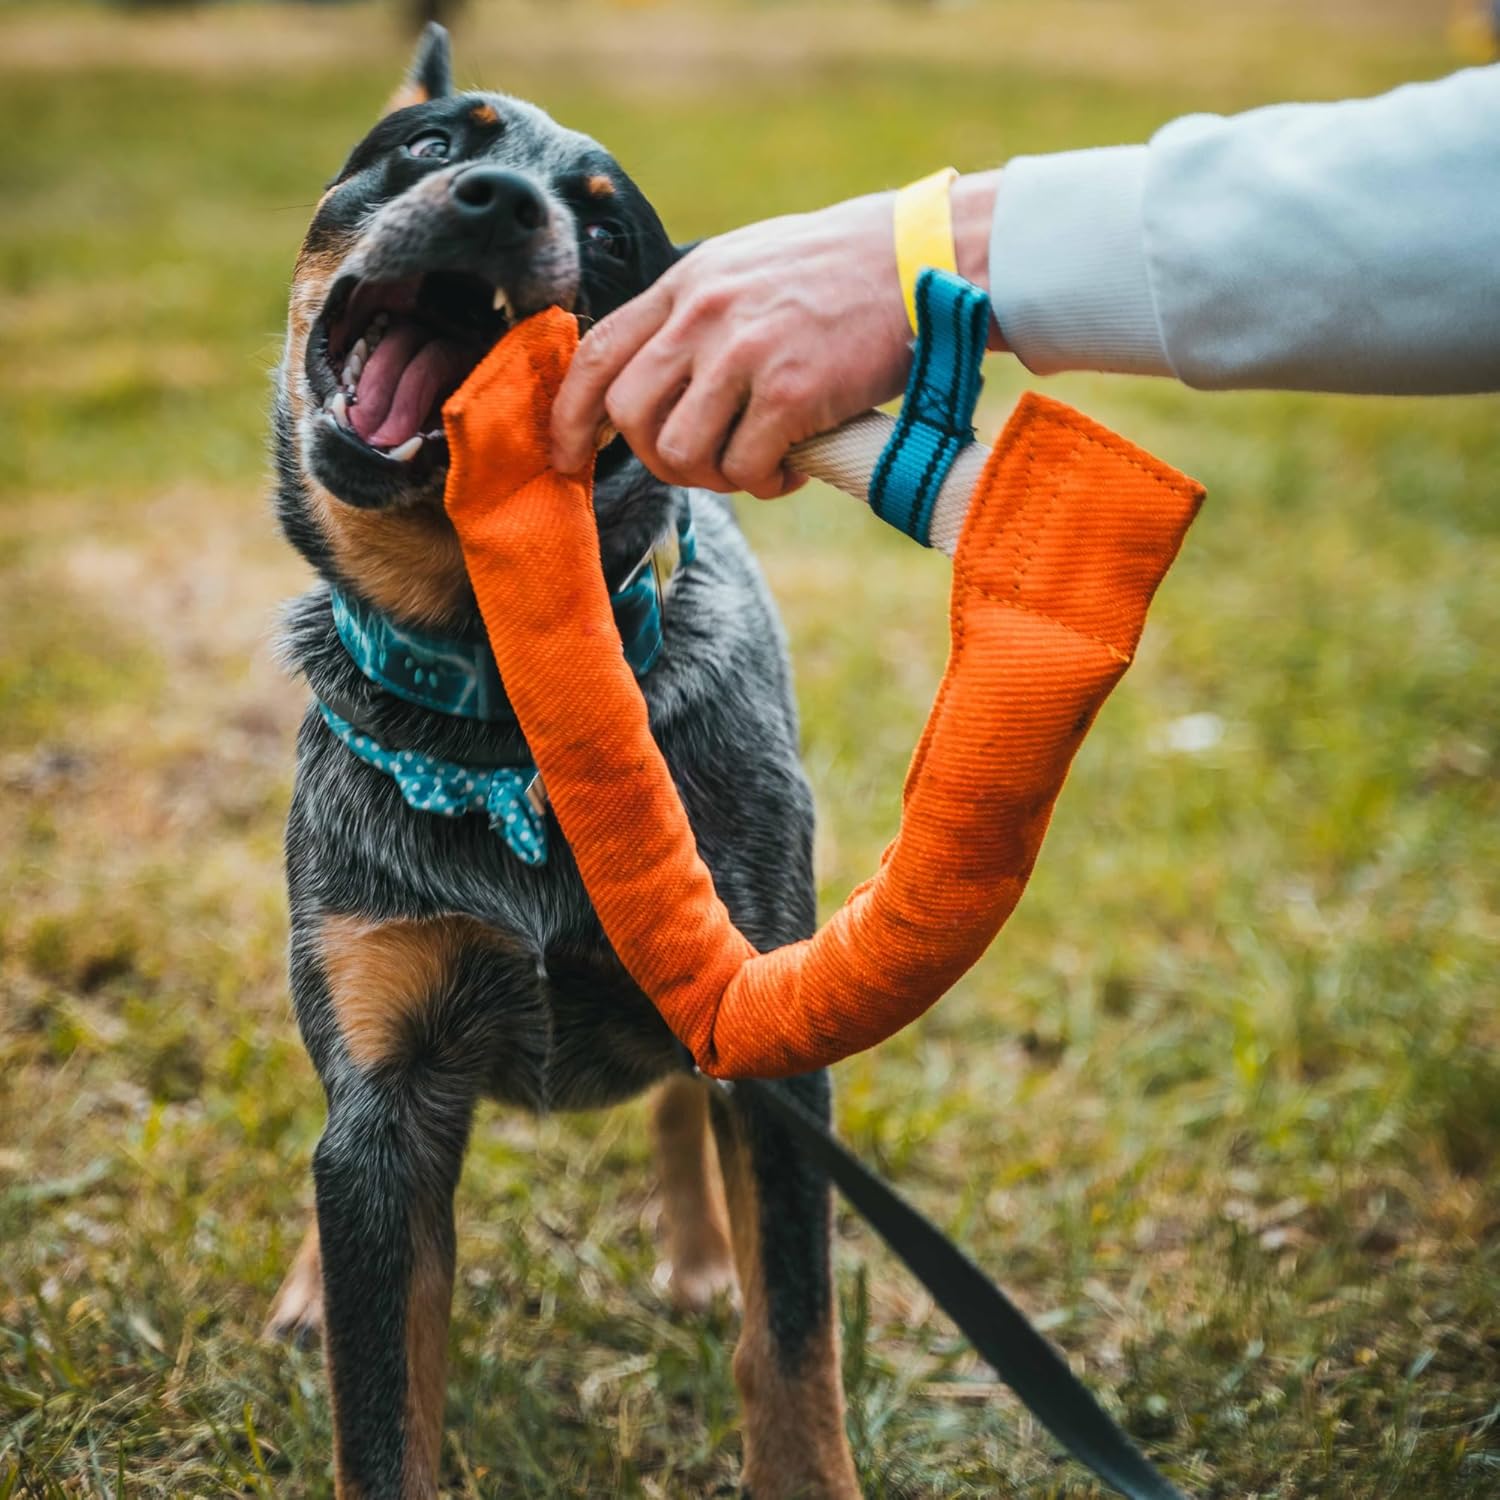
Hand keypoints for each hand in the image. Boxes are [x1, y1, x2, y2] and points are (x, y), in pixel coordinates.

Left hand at [550, 192, 913, 497]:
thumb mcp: (745, 266)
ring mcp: (743, 353)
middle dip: (657, 458)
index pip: (597, 355)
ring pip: (681, 452)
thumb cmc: (839, 273)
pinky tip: (793, 468)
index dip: (570, 416)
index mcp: (685, 286)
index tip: (570, 456)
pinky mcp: (790, 392)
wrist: (922, 259)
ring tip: (755, 468)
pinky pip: (745, 467)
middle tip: (705, 465)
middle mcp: (702, 315)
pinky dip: (765, 484)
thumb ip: (696, 313)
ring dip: (714, 477)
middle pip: (630, 415)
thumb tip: (661, 379)